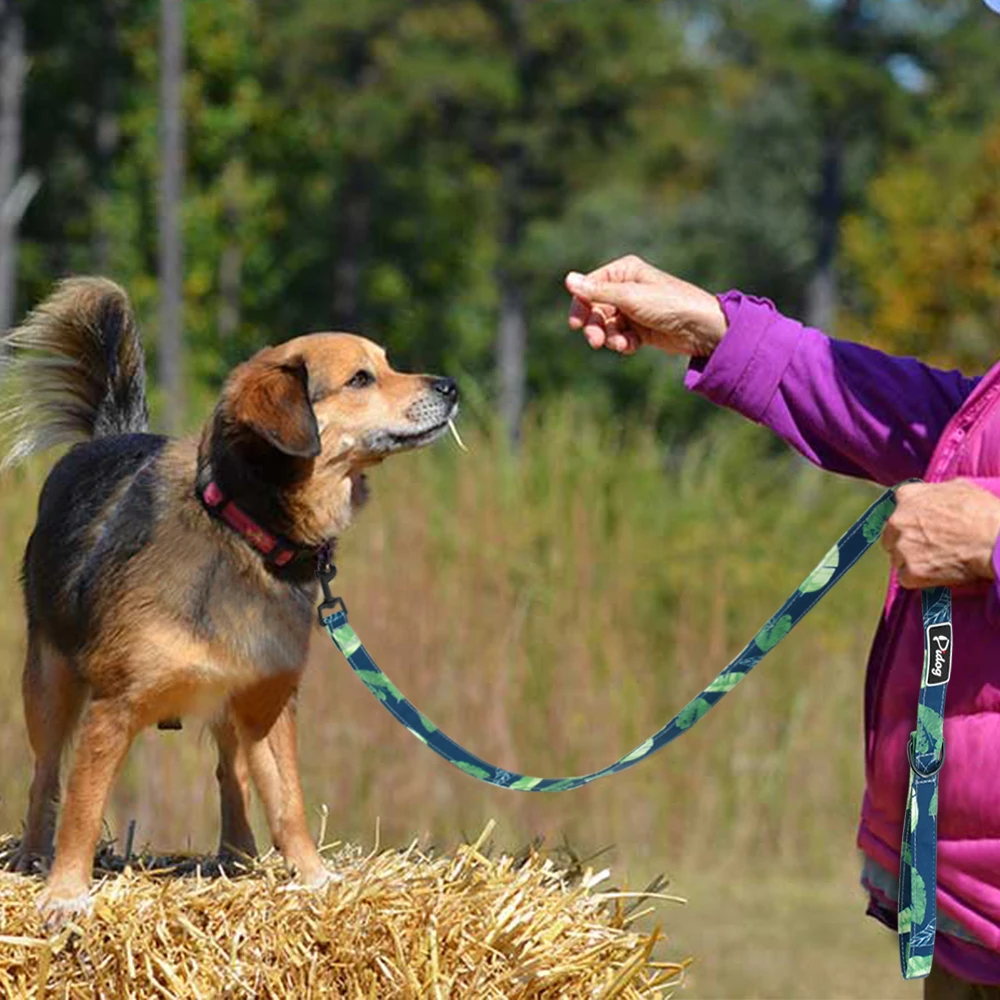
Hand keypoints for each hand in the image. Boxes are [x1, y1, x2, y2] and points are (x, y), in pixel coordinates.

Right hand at [565, 255, 726, 356]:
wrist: (700, 328)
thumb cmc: (669, 304)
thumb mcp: (630, 297)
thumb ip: (597, 292)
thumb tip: (568, 279)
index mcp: (624, 271)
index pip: (589, 287)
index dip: (580, 306)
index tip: (576, 325)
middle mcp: (626, 288)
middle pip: (595, 309)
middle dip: (595, 327)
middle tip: (594, 342)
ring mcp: (633, 309)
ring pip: (606, 326)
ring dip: (610, 337)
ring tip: (621, 344)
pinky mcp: (640, 328)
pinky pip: (620, 336)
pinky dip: (623, 343)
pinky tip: (631, 346)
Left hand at [882, 481, 999, 588]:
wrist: (995, 538)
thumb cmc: (982, 511)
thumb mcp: (958, 487)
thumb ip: (935, 492)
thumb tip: (932, 497)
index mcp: (906, 497)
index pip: (897, 508)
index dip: (910, 518)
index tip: (921, 525)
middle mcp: (897, 521)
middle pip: (891, 535)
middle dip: (905, 541)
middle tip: (928, 547)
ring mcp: (902, 547)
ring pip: (897, 558)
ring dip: (912, 561)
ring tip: (936, 561)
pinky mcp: (911, 571)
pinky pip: (906, 578)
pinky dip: (918, 579)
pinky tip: (936, 574)